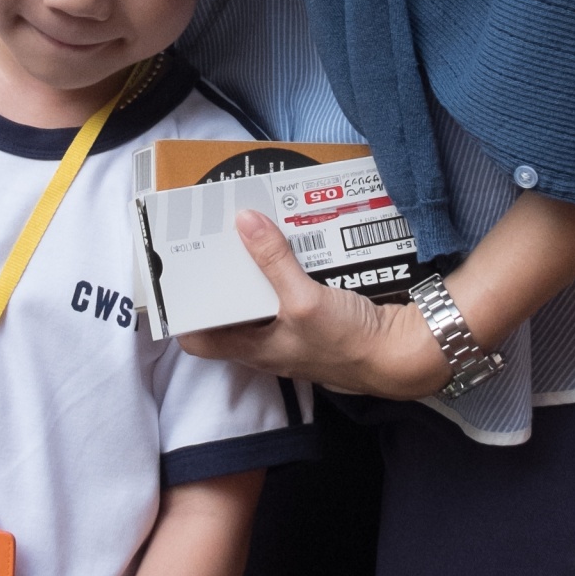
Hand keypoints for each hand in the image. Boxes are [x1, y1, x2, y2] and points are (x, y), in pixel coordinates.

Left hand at [177, 209, 443, 399]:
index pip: (197, 340)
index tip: (174, 278)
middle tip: (209, 240)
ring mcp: (290, 331)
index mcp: (252, 349)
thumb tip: (244, 221)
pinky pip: (286, 290)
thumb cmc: (348, 342)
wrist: (400, 354)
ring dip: (252, 270)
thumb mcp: (304, 300)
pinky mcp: (313, 318)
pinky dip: (282, 269)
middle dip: (219, 279)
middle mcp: (265, 343)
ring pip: (258, 298)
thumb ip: (274, 261)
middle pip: (227, 311)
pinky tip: (287, 243)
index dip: (182, 313)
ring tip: (243, 233)